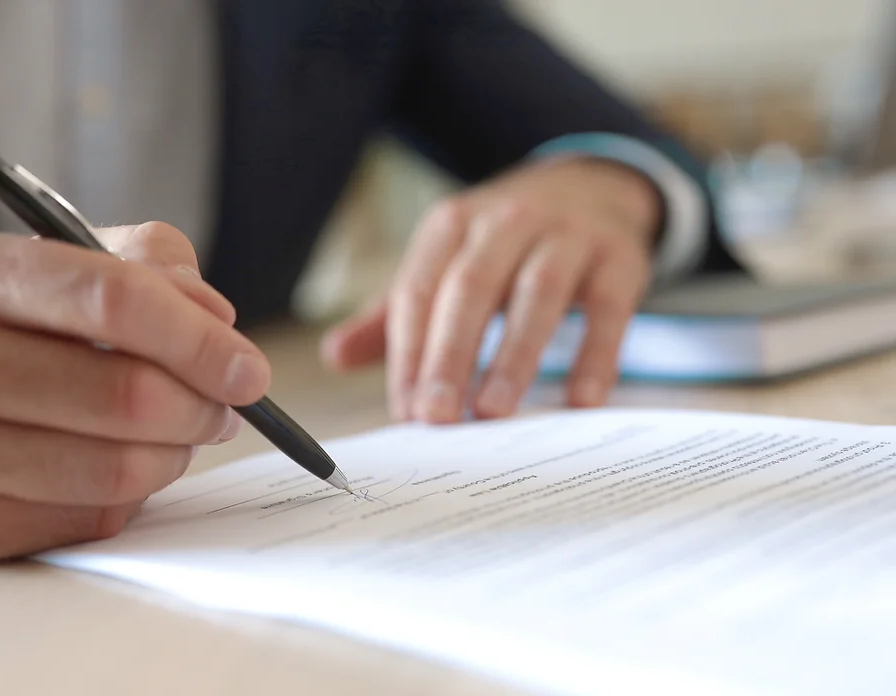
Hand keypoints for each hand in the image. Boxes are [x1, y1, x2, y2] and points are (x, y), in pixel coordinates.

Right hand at [0, 222, 269, 563]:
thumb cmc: (4, 319)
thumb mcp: (59, 260)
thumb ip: (146, 266)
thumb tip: (216, 320)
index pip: (115, 300)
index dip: (200, 340)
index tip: (249, 370)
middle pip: (128, 396)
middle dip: (204, 406)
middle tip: (225, 406)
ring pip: (119, 469)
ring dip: (176, 453)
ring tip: (181, 431)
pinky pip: (93, 518)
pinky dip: (133, 494)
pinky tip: (122, 460)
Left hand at [321, 157, 659, 421]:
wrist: (592, 188)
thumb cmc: (504, 244)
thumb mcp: (447, 263)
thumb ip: (396, 313)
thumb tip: (334, 356)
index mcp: (452, 226)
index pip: (419, 291)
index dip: (408, 353)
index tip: (405, 412)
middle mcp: (506, 221)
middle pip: (470, 289)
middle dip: (449, 355)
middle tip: (436, 417)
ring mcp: (567, 235)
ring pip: (536, 294)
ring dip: (513, 355)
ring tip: (493, 411)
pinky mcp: (619, 258)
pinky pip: (608, 308)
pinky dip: (596, 354)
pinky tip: (581, 401)